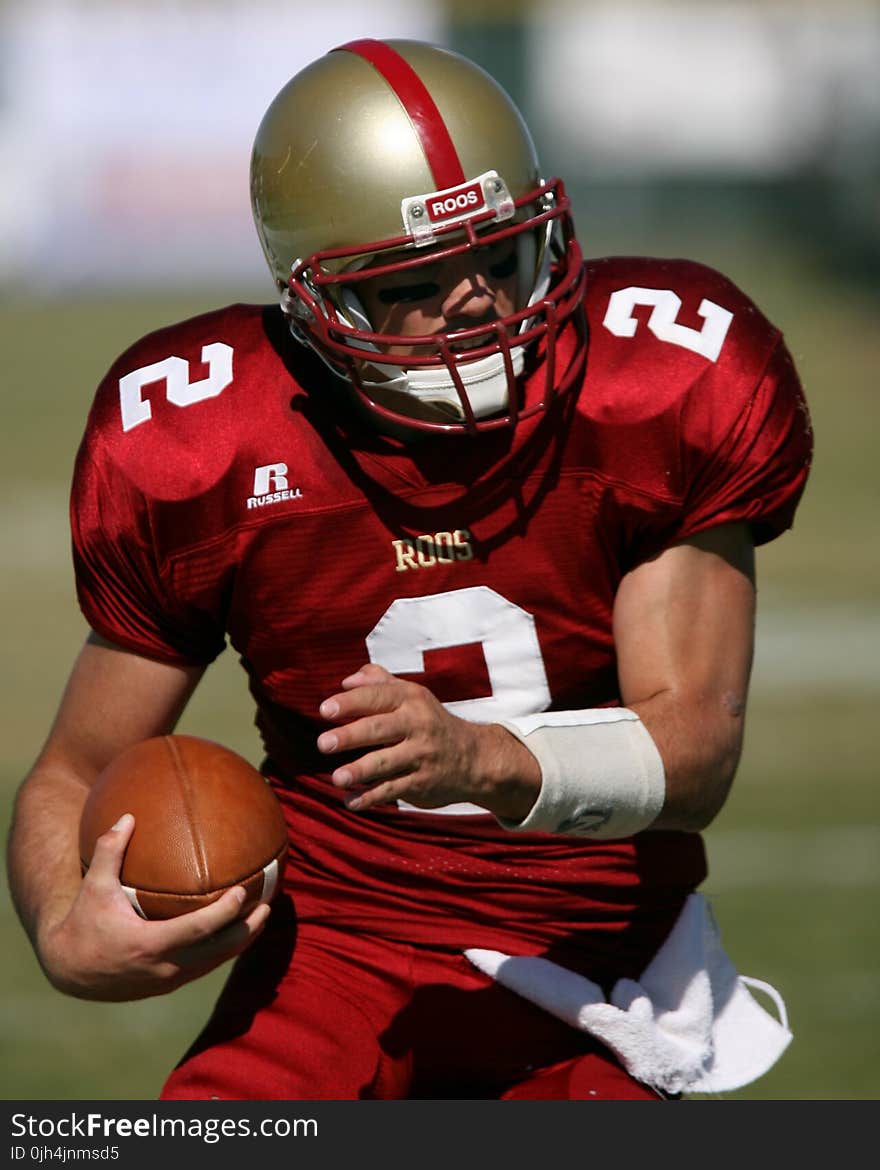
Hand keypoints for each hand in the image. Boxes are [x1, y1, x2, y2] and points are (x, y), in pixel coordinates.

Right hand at [37, 815, 269, 1001]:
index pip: (199, 929)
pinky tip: (237, 929)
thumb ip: (110, 851)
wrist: (69, 971)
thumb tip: (128, 816)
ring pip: (216, 961)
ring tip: (263, 915)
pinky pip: (205, 965)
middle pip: (219, 950)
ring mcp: (169, 980)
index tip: (244, 891)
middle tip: (269, 903)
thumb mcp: (93, 887)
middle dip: (248, 928)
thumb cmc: (83, 924)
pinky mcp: (169, 984)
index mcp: (149, 945)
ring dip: (242, 940)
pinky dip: (224, 948)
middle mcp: (164, 967)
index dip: (226, 913)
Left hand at [316, 662, 539, 817]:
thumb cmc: (429, 722)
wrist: (475, 758)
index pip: (377, 696)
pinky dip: (371, 797)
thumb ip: (378, 683)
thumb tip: (345, 681)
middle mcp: (418, 725)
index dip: (350, 702)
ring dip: (360, 770)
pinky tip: (350, 802)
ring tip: (337, 777)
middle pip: (380, 728)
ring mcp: (421, 755)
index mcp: (411, 699)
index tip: (324, 710)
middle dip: (351, 735)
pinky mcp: (422, 783)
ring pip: (386, 762)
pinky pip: (394, 790)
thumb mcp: (412, 695)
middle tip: (323, 744)